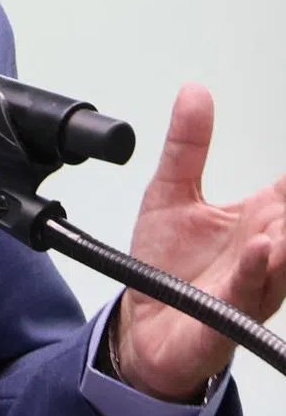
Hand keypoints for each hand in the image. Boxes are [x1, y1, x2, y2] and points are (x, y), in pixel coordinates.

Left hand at [116, 84, 285, 400]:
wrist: (143, 324)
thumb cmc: (167, 265)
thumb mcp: (171, 190)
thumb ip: (187, 144)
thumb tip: (195, 91)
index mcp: (260, 219)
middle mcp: (266, 251)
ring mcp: (254, 282)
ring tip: (281, 217)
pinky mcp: (231, 313)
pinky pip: (252, 289)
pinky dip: (259, 267)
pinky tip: (263, 245)